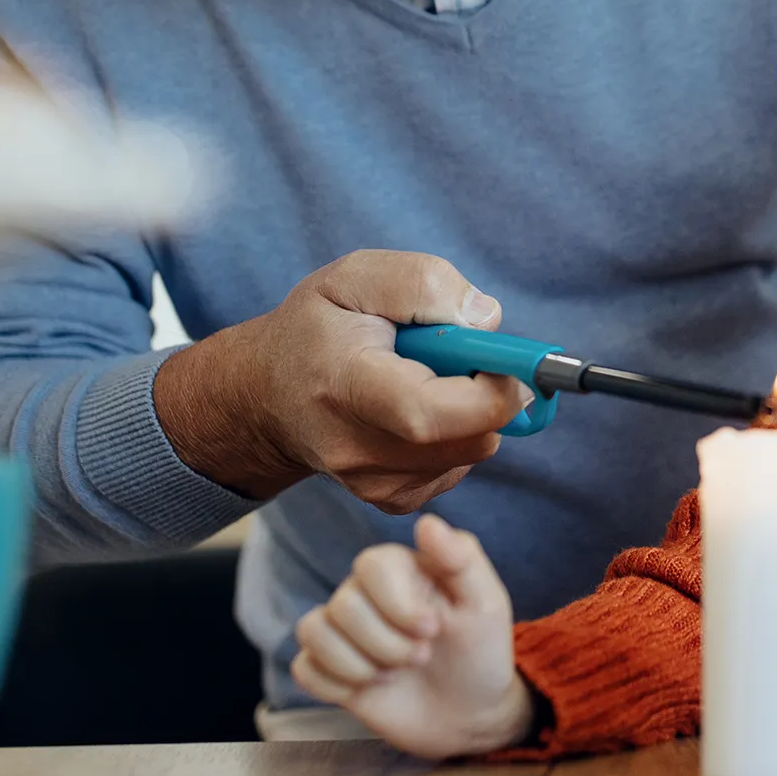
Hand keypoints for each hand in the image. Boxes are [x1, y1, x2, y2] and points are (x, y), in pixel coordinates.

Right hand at [154, 250, 533, 508]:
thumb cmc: (317, 328)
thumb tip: (486, 322)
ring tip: (430, 378)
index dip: (488, 391)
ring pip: (472, 451)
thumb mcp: (356, 276)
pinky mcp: (392, 499)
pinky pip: (459, 465)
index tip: (508, 361)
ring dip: (474, 411)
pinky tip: (423, 407)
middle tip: (464, 356)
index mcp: (343, 384)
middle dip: (491, 393)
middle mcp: (354, 447)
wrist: (268, 395)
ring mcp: (373, 482)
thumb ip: (423, 284)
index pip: (427, 412)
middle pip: (466, 437)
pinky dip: (459, 433)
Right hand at [289, 515, 534, 758]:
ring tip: (394, 675)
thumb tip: (426, 522)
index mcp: (400, 568)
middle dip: (387, 644)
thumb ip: (462, 558)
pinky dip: (336, 686)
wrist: (467, 713)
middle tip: (421, 657)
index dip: (397, 603)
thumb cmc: (479, 651)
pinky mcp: (329, 667)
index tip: (432, 630)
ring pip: (313, 631)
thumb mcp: (486, 604)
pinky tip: (368, 691)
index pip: (371, 565)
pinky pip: (304, 667)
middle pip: (343, 605)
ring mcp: (344, 630)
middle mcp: (365, 593)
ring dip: (360, 666)